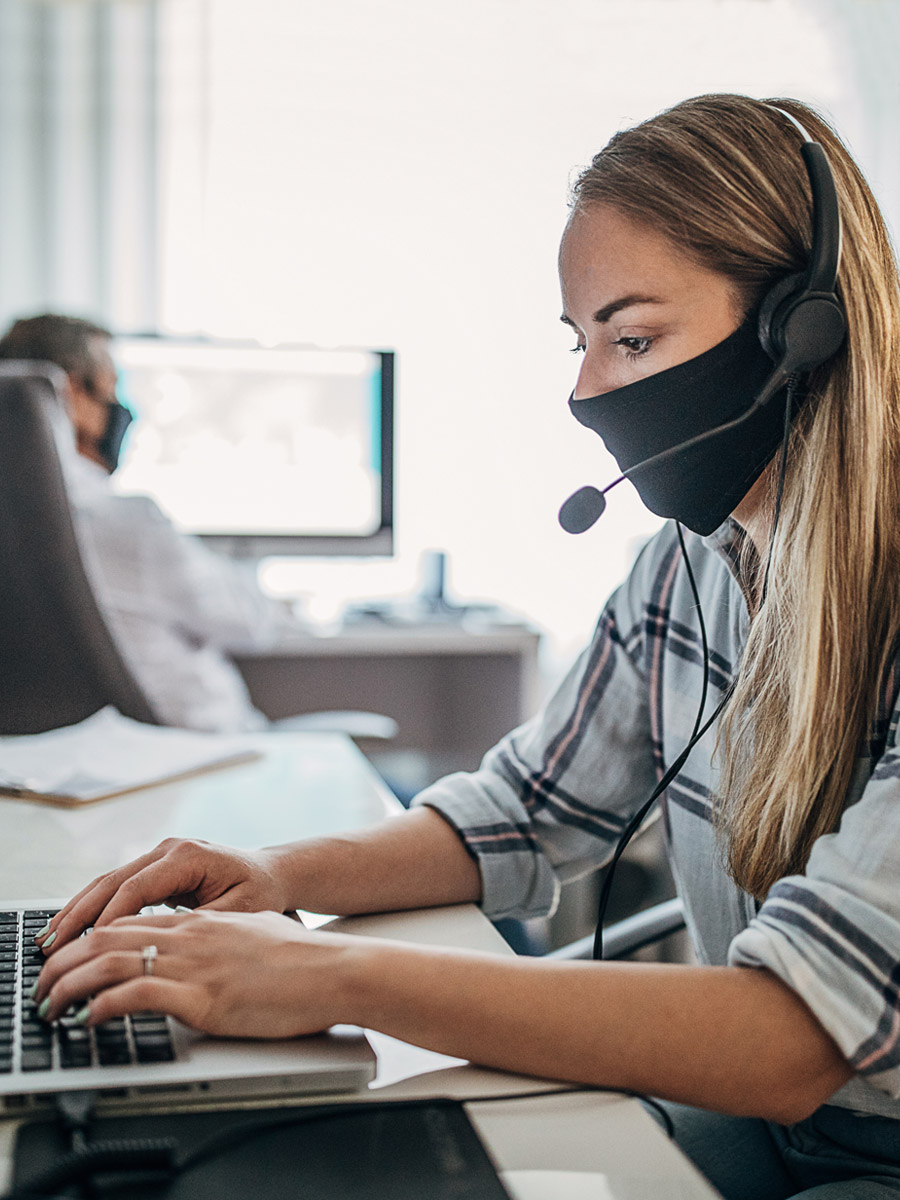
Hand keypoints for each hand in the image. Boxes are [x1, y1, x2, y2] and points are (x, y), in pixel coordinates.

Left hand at [34, 910, 359, 1037]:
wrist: (334, 970)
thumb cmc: (301, 959)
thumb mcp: (252, 934)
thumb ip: (219, 940)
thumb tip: (203, 954)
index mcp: (200, 921)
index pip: (127, 920)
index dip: (87, 936)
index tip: (64, 956)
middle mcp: (191, 935)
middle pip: (107, 935)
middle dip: (65, 959)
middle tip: (43, 983)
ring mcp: (195, 963)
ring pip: (111, 961)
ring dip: (70, 983)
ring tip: (50, 1003)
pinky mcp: (203, 996)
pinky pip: (136, 994)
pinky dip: (102, 1005)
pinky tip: (88, 1019)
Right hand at [38, 838, 295, 954]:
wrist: (271, 872)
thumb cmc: (261, 893)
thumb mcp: (240, 912)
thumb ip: (201, 925)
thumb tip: (165, 946)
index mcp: (188, 856)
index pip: (138, 888)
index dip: (111, 918)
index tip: (90, 946)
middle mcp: (169, 849)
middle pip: (113, 881)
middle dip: (80, 914)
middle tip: (52, 945)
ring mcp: (159, 855)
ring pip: (108, 882)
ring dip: (78, 910)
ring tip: (49, 940)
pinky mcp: (155, 868)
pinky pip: (116, 887)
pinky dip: (92, 907)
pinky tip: (71, 929)